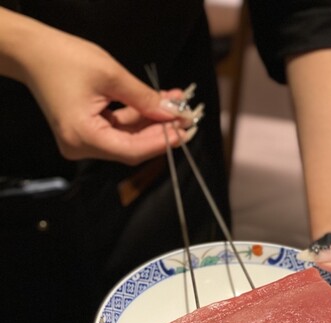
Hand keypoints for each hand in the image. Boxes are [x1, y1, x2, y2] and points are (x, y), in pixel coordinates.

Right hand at [14, 22, 198, 164]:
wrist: (32, 52)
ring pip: (127, 138)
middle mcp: (81, 147)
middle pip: (131, 147)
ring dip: (152, 122)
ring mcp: (83, 142)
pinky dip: (137, 118)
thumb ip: (144, 98)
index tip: (184, 131)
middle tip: (186, 118)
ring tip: (176, 105)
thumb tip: (171, 113)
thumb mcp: (111, 75)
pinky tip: (157, 104)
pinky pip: (117, 130)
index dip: (161, 142)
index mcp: (84, 137)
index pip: (132, 150)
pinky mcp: (86, 133)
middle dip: (160, 132)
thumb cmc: (63, 58)